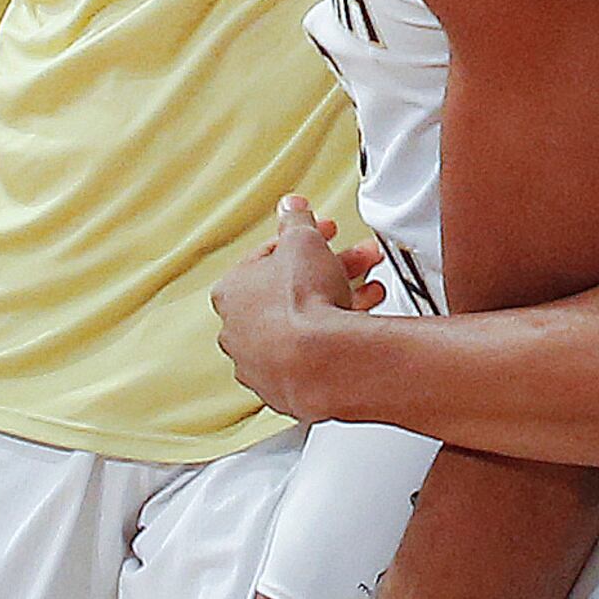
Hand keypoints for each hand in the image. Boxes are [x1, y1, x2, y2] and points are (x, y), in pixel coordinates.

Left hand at [213, 197, 380, 422]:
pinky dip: (334, 341)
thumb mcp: (303, 242)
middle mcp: (238, 332)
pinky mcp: (287, 389)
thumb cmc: (301, 305)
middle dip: (325, 273)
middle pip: (287, 293)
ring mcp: (261, 365)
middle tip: (353, 261)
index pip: (267, 258)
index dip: (301, 242)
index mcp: (231, 293)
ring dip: (335, 304)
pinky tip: (357, 327)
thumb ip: (296, 222)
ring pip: (302, 326)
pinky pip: (313, 357)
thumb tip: (291, 208)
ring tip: (367, 292)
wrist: (323, 363)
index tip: (323, 236)